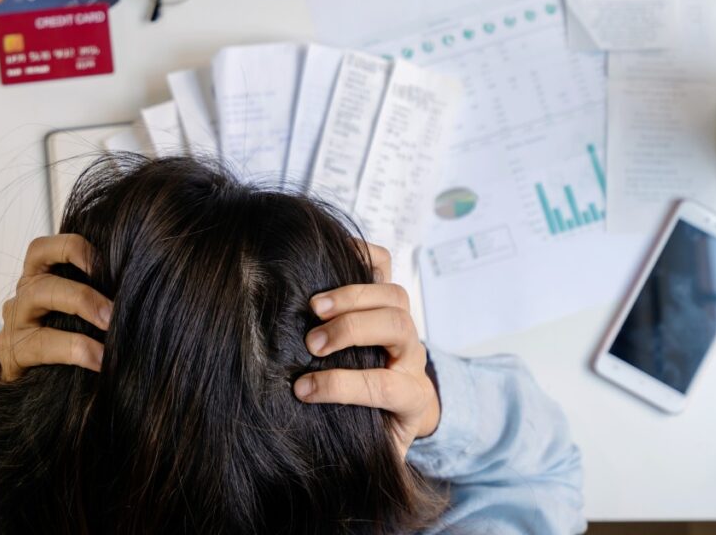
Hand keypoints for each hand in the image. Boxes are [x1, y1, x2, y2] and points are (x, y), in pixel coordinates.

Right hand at [0, 234, 112, 381]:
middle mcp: (24, 293)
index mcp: (40, 276)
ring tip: (109, 329)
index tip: (109, 265)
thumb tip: (139, 283)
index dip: (75, 247)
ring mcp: (14, 321)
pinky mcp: (11, 352)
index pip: (45, 248)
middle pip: (43, 272)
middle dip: (83, 290)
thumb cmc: (68, 337)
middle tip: (114, 311)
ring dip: (79, 307)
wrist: (34, 388)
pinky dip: (74, 349)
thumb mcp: (81, 310)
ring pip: (37, 295)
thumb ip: (99, 292)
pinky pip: (40, 344)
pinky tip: (99, 361)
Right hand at [292, 242, 439, 455]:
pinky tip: (333, 257)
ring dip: (353, 296)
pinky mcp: (391, 300)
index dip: (343, 387)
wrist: (404, 408)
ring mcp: (405, 324)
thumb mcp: (374, 452)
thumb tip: (317, 460)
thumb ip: (357, 452)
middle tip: (313, 342)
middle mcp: (412, 356)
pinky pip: (384, 265)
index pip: (386, 386)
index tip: (303, 390)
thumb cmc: (377, 431)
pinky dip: (362, 255)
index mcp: (412, 398)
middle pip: (396, 328)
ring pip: (394, 296)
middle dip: (353, 331)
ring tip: (314, 306)